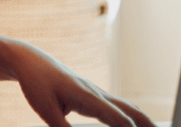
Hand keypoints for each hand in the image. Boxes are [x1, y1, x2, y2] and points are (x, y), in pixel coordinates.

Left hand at [12, 43, 155, 126]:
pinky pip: (119, 107)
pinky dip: (132, 117)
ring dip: (144, 121)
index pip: (118, 118)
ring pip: (128, 108)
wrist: (31, 61)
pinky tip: (134, 126)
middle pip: (132, 111)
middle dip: (149, 126)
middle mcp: (98, 94)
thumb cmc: (36, 83)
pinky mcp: (94, 95)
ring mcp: (98, 93)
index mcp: (87, 97)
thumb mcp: (44, 109)